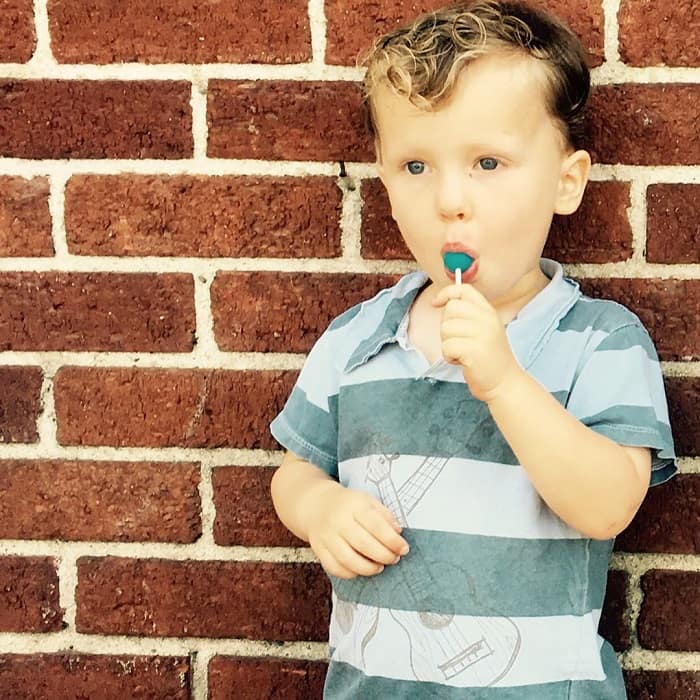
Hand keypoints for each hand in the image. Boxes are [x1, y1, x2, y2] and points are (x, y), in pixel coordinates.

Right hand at [303, 481, 409, 578]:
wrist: (317, 504)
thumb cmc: (348, 504)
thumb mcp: (368, 501)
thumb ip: (384, 516)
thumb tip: (398, 533)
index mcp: (354, 505)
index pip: (376, 525)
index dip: (392, 540)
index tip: (403, 548)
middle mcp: (339, 520)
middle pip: (363, 544)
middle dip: (384, 555)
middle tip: (394, 558)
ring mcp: (327, 536)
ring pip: (348, 559)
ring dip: (368, 568)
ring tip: (380, 566)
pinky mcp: (319, 549)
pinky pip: (334, 567)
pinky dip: (350, 573)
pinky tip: (361, 570)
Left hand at [432, 283, 521, 400]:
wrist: (504, 383)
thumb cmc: (487, 358)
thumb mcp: (482, 328)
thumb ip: (466, 314)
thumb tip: (441, 302)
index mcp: (488, 311)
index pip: (463, 289)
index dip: (446, 293)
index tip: (436, 303)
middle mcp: (487, 319)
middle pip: (450, 309)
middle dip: (446, 327)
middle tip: (460, 341)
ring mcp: (482, 333)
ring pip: (445, 329)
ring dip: (448, 344)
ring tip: (464, 352)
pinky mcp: (474, 350)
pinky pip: (447, 346)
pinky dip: (450, 357)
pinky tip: (463, 361)